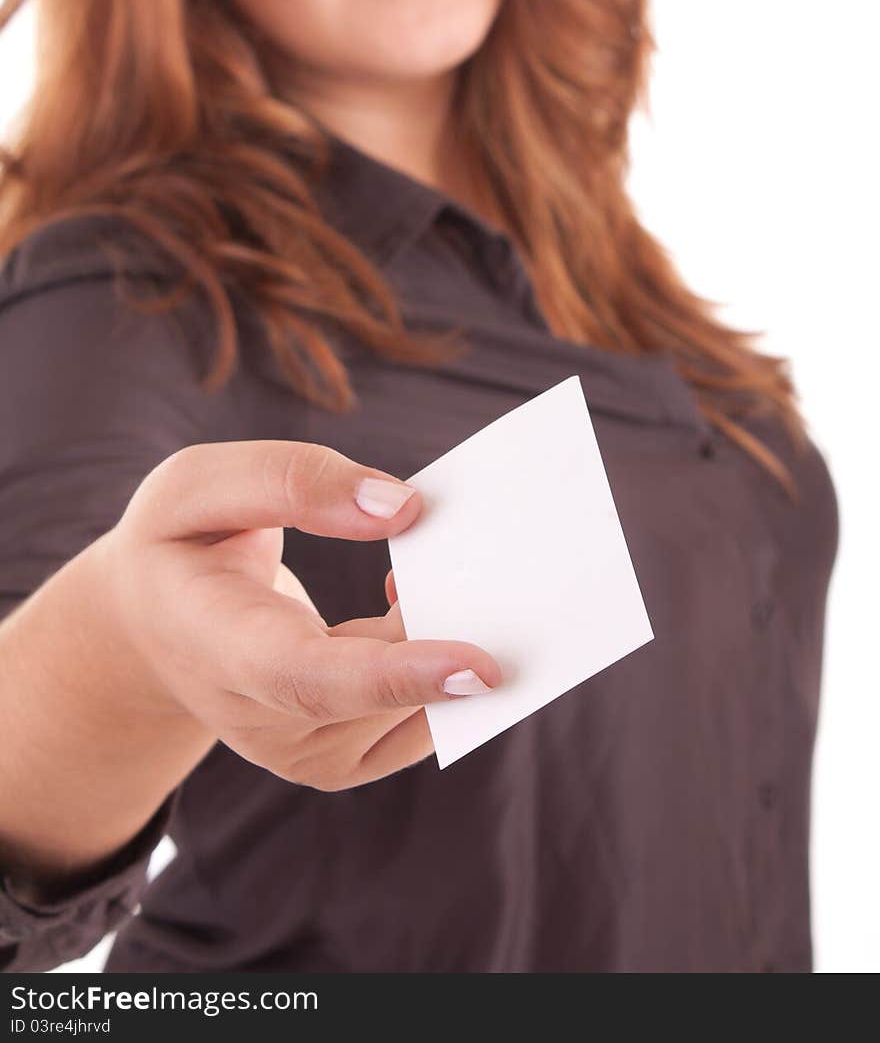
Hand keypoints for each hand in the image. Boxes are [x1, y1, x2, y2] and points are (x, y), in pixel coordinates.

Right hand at [98, 441, 500, 789]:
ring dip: (450, 636)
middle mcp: (257, 720)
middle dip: (453, 632)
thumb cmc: (178, 545)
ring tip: (442, 570)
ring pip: (414, 706)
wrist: (149, 628)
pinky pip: (421, 720)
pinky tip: (421, 606)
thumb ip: (293, 481)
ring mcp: (299, 752)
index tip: (481, 666)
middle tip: (506, 565)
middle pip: (380, 693)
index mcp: (214, 646)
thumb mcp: (197, 485)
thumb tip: (404, 508)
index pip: (307, 678)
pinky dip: (446, 666)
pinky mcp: (336, 760)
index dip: (396, 676)